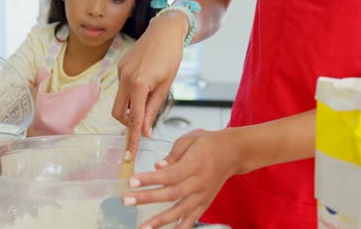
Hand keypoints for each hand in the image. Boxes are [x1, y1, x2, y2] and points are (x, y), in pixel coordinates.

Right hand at [112, 12, 188, 158]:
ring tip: (147, 101)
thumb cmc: (171, 57)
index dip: (132, 139)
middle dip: (127, 124)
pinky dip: (130, 95)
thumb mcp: (166, 86)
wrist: (164, 30)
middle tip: (141, 127)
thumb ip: (153, 109)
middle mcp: (125, 79)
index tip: (129, 155)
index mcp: (139, 84)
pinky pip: (121, 88)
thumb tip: (145, 131)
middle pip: (118, 113)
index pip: (134, 119)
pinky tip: (144, 85)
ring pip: (118, 101)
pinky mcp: (120, 67)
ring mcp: (120, 72)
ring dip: (129, 109)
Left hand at [122, 129, 242, 228]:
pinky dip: (182, 227)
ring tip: (143, 227)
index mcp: (194, 163)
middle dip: (147, 198)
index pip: (169, 174)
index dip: (150, 179)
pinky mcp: (205, 202)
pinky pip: (193, 217)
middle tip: (127, 200)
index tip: (132, 181)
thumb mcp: (190, 140)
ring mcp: (203, 194)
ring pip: (180, 210)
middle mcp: (199, 181)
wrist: (233, 152)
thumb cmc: (208, 142)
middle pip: (171, 193)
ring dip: (160, 220)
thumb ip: (173, 155)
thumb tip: (158, 166)